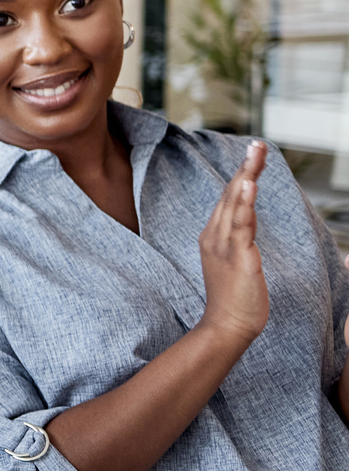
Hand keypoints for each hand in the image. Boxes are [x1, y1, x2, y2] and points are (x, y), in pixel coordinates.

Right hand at [196, 139, 268, 347]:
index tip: (253, 155)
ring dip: (245, 177)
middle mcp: (215, 236)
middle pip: (231, 195)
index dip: (241, 176)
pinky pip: (240, 226)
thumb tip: (245, 220)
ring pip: (235, 204)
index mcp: (214, 236)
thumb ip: (239, 238)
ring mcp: (224, 246)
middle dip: (245, 168)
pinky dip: (244, 204)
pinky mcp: (237, 256)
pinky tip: (248, 185)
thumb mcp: (236, 261)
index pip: (230, 199)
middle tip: (257, 145)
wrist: (227, 325)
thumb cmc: (234, 298)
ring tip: (255, 155)